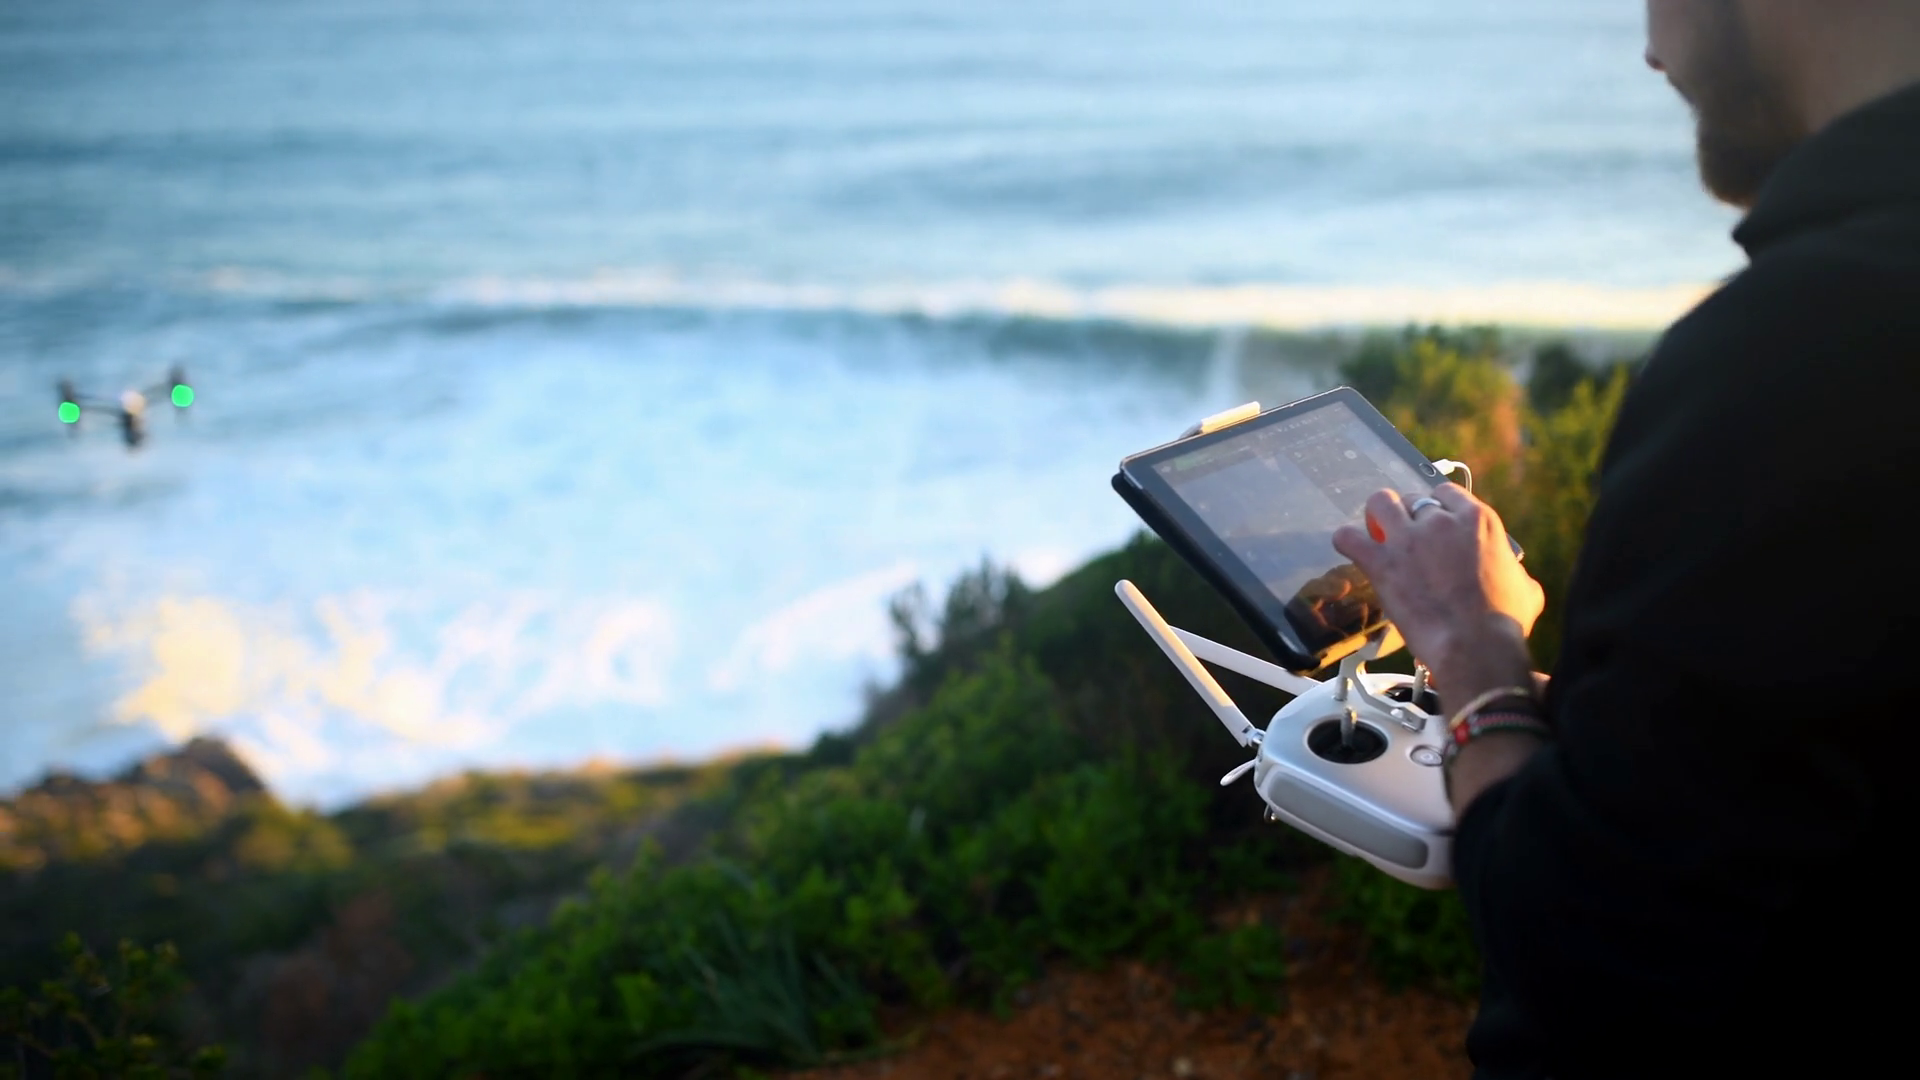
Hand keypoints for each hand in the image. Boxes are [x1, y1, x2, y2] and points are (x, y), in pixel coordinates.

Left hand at [1330, 484, 1543, 697]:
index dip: (1437, 508)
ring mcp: (1409, 538)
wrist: (1476, 646)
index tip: (1434, 524)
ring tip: (1377, 534)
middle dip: (1409, 516)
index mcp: (1477, 520)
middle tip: (1407, 539)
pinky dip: (1347, 540)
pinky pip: (1349, 536)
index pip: (1447, 494)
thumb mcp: (1527, 589)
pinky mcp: (1382, 561)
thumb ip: (1515, 571)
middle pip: (1414, 499)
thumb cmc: (1504, 623)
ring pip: (1380, 503)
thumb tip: (1515, 575)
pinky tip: (1352, 550)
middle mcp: (1441, 520)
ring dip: (1377, 516)